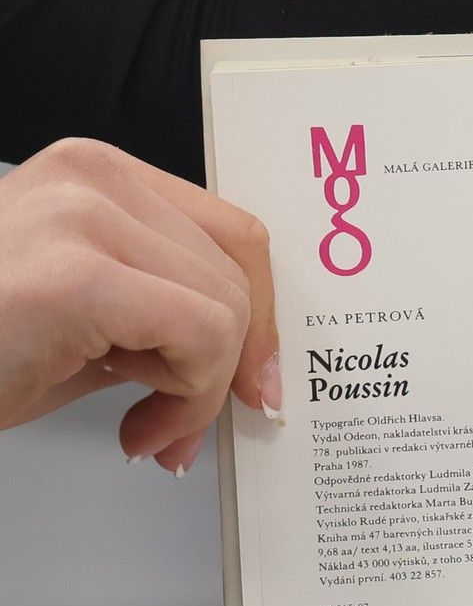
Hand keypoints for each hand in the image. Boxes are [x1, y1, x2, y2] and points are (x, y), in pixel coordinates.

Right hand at [0, 137, 281, 471]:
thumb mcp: (86, 321)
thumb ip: (160, 315)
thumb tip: (243, 358)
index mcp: (95, 176)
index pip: (232, 234)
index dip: (261, 315)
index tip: (254, 380)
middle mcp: (91, 178)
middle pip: (236, 276)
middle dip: (226, 370)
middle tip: (178, 428)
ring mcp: (82, 216)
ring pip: (226, 311)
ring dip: (200, 394)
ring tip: (148, 428)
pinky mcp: (77, 275)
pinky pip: (200, 338)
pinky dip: (188, 399)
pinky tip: (138, 429)